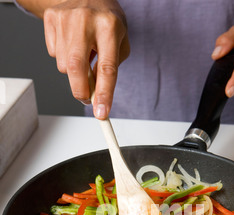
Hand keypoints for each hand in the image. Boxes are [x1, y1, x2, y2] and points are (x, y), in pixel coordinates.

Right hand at [43, 0, 129, 118]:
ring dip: (73, 71)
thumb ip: (109, 68)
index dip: (103, 94)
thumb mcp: (119, 42)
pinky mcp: (51, 19)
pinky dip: (63, 57)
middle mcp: (85, 20)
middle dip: (80, 91)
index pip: (107, 68)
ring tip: (83, 54)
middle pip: (77, 68)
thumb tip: (94, 93)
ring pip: (63, 65)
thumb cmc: (106, 21)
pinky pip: (53, 54)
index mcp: (109, 26)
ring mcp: (65, 18)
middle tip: (86, 99)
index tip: (101, 113)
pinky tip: (72, 43)